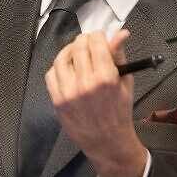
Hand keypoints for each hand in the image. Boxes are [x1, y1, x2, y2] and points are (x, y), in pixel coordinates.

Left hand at [44, 29, 147, 176]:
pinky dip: (58, 67)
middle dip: (85, 40)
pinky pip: (51, 74)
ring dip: (69, 51)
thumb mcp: (125, 82)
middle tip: (89, 43)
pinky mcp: (57, 100)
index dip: (98, 35)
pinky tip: (67, 69)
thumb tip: (120, 34)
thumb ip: (119, 56)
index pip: (96, 42)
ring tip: (76, 53)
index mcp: (105, 77)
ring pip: (62, 58)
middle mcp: (84, 82)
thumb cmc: (119, 112)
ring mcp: (68, 92)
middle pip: (78, 46)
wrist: (107, 142)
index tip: (99, 36)